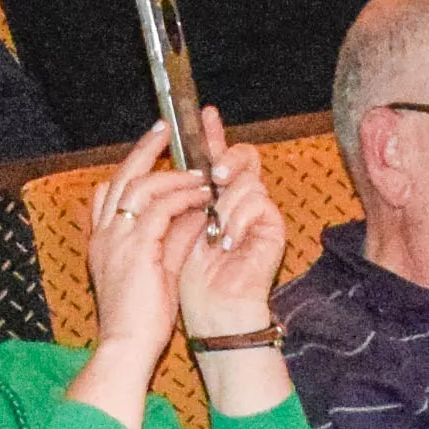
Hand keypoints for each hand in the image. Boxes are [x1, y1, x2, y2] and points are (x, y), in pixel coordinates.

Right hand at [76, 123, 204, 381]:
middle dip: (144, 150)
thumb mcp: (155, 271)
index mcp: (102, 241)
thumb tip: (193, 213)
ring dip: (173, 175)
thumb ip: (170, 239)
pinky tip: (201, 196)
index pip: (108, 192)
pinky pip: (161, 208)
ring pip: (141, 186)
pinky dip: (182, 197)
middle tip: (164, 130)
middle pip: (121, 177)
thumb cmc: (140, 319)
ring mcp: (116, 239)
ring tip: (198, 172)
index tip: (149, 153)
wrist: (126, 347)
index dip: (129, 169)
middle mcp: (104, 234)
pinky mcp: (136, 247)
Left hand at [163, 108, 283, 340]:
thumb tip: (155, 164)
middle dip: (227, 155)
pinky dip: (238, 219)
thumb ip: (168, 200)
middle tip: (215, 170)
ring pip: (248, 179)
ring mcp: (256, 213)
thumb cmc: (186, 281)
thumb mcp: (167, 233)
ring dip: (226, 200)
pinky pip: (259, 203)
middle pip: (241, 157)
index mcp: (210, 198)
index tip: (203, 112)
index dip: (211, 134)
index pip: (213, 157)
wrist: (209, 315)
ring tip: (214, 223)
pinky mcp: (272, 229)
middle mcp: (236, 200)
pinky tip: (224, 241)